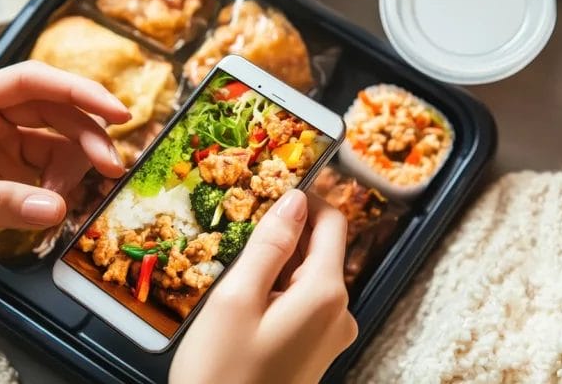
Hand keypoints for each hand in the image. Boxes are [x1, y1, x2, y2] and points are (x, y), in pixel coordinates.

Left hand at [0, 61, 130, 281]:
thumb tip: (56, 207)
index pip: (30, 82)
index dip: (76, 90)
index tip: (115, 112)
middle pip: (58, 111)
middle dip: (89, 136)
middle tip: (112, 168)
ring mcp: (7, 148)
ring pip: (64, 141)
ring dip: (80, 165)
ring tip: (66, 198)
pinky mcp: (18, 176)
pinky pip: (59, 170)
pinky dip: (67, 186)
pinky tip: (53, 206)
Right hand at [170, 190, 357, 383]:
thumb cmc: (221, 375)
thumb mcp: (236, 299)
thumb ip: (270, 243)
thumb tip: (295, 199)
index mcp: (325, 293)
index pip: (331, 222)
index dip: (303, 200)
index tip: (266, 195)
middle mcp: (340, 312)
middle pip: (320, 249)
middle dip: (284, 236)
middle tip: (238, 241)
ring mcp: (332, 334)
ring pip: (309, 276)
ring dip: (277, 266)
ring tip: (235, 281)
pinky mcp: (318, 350)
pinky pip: (305, 303)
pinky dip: (279, 292)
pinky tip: (246, 307)